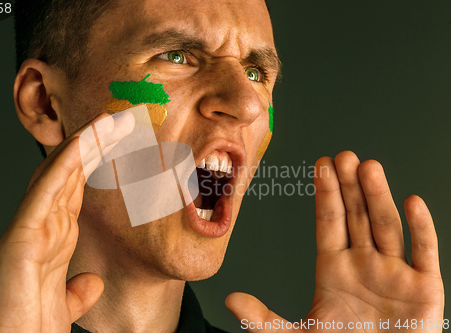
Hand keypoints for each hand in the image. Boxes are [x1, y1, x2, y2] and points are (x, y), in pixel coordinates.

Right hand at [0, 112, 133, 332]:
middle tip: (123, 118)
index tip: (121, 139)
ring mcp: (31, 228)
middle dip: (96, 143)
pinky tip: (83, 143)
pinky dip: (63, 165)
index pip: (77, 187)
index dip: (98, 161)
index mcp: (54, 238)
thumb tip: (92, 281)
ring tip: (109, 119)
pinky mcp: (21, 237)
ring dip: (84, 143)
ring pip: (57, 174)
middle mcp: (43, 226)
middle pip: (71, 173)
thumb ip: (77, 290)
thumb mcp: (63, 306)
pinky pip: (45, 192)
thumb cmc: (24, 329)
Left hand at [226, 151, 443, 331]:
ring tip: (368, 167)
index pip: (329, 222)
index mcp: (334, 269)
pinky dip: (422, 228)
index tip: (322, 164)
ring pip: (386, 226)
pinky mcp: (425, 289)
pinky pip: (425, 253)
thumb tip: (230, 298)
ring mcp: (395, 273)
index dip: (326, 193)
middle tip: (343, 156)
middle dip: (350, 186)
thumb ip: (263, 319)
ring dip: (378, 196)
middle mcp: (364, 263)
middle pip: (356, 216)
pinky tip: (412, 202)